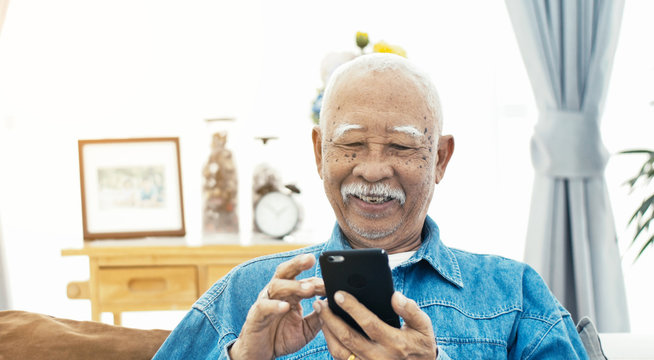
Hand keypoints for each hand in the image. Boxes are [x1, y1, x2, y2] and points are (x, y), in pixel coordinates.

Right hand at [229, 254, 324, 359]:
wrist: (261, 354)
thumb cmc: (282, 337)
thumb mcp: (307, 329)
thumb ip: (319, 317)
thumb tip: (334, 306)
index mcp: (290, 294)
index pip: (305, 281)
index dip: (318, 281)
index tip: (331, 282)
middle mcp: (277, 293)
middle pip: (286, 272)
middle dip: (298, 263)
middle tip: (311, 258)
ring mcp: (266, 302)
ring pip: (277, 286)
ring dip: (293, 286)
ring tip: (309, 289)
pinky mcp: (255, 315)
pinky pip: (263, 307)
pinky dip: (274, 305)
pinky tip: (285, 307)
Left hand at [313, 291, 436, 359]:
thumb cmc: (420, 346)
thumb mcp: (423, 327)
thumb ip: (411, 310)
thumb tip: (395, 296)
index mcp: (394, 343)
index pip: (369, 323)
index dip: (352, 308)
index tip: (338, 294)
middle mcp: (378, 357)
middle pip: (347, 337)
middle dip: (331, 318)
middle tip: (320, 302)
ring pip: (339, 351)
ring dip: (327, 331)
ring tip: (320, 313)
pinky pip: (340, 359)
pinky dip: (331, 344)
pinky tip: (327, 329)